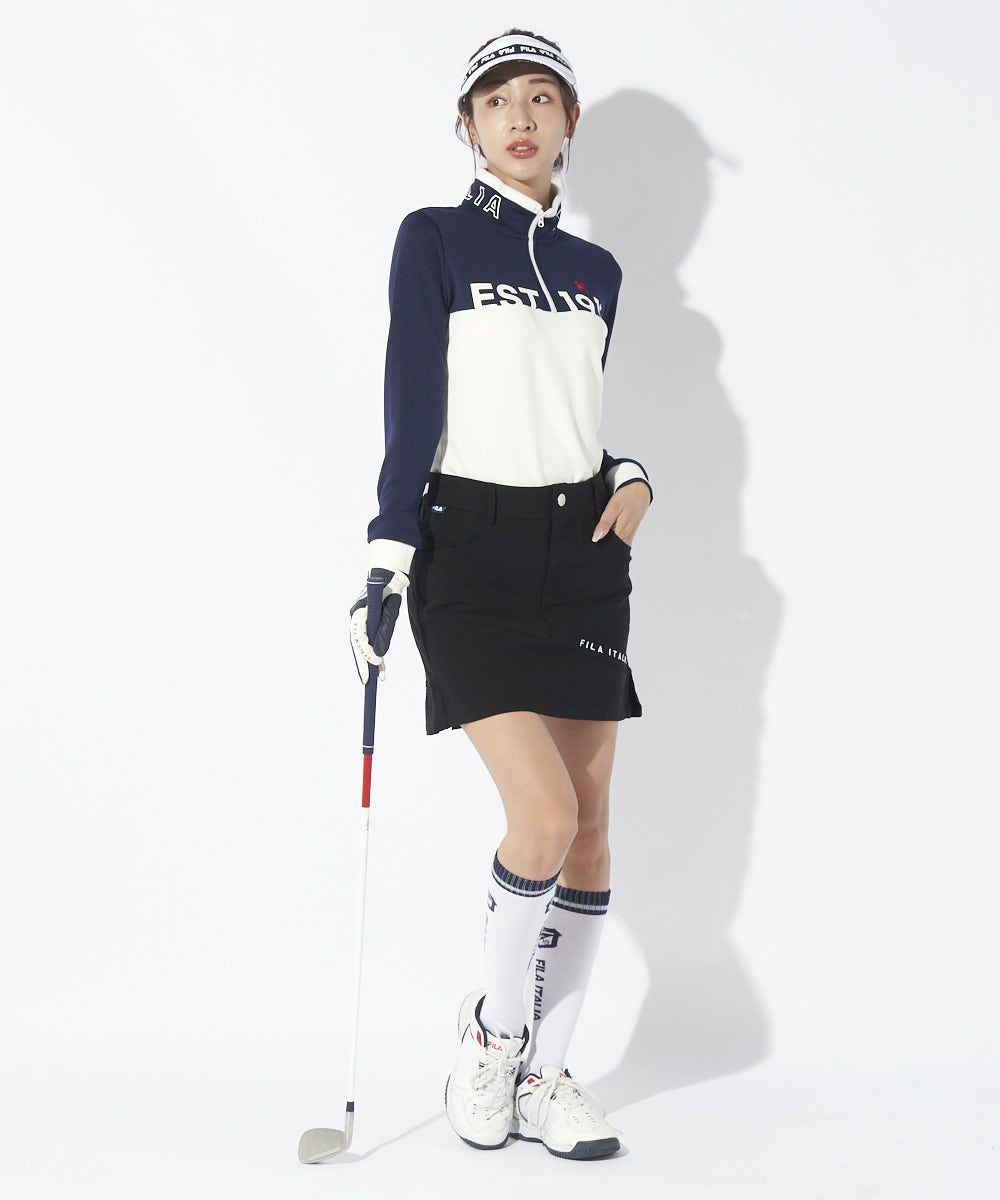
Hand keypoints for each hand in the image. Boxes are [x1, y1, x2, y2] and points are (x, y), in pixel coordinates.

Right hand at [349, 567, 409, 683]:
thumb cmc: (389, 589)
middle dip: (363, 664)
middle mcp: (356, 618)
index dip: (366, 652)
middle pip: (357, 645)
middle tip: (367, 682)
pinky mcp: (367, 624)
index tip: (376, 663)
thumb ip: (385, 630)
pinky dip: (375, 653)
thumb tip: (380, 654)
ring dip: (371, 661)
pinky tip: (382, 667)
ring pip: (363, 645)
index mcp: (358, 613)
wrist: (388, 575)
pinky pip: (369, 641)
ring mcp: (360, 621)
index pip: (359, 637)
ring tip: (380, 677)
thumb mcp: (391, 608)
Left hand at [592, 480, 650, 547]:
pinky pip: (623, 540)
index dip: (601, 549)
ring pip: (619, 544)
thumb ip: (605, 523)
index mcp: (622, 531)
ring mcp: (630, 533)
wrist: (639, 489)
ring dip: (611, 544)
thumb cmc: (626, 496)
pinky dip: (616, 540)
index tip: (592, 548)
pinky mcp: (632, 530)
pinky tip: (610, 537)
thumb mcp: (613, 507)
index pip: (610, 547)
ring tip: (601, 542)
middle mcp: (627, 534)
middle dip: (605, 548)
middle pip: (615, 547)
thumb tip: (596, 538)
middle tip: (595, 546)